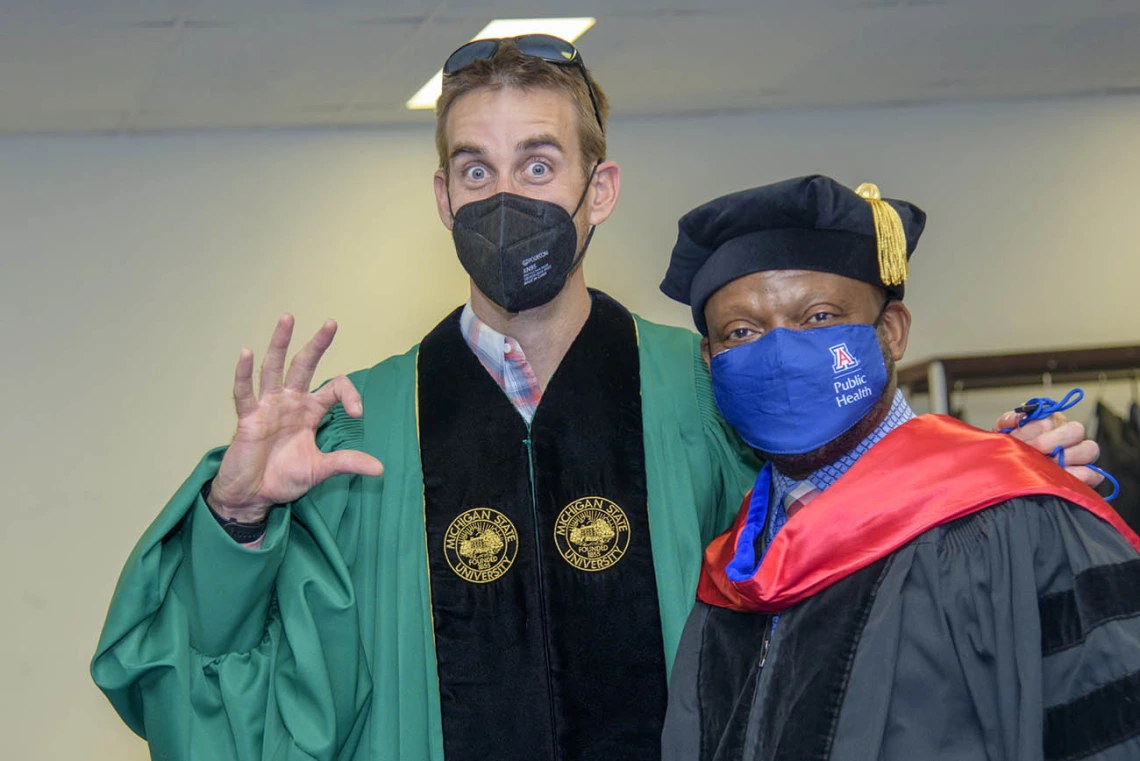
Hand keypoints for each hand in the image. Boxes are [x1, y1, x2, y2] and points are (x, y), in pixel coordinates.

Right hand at [207, 314, 383, 522]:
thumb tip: (380, 469)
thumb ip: (347, 463)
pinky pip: (245, 393)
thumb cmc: (283, 479)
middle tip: (332, 323)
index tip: (357, 414)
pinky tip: (247, 353)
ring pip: (274, 368)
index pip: (334, 387)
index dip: (349, 394)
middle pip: (304, 365)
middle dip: (318, 345)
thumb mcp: (320, 469)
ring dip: (280, 343)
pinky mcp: (248, 418)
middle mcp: (290, 402)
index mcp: (310, 411)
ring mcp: (268, 407)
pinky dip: (244, 374)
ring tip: (288, 318)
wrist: (253, 496)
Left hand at [993, 411, 1103, 488]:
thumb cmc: (1011, 451)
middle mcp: (1068, 437)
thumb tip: (1017, 418)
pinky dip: (1081, 475)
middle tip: (1035, 450)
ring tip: (1046, 465)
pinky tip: (1061, 478)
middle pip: (1076, 429)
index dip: (1034, 428)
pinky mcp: (1085, 477)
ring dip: (1067, 457)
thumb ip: (1008, 421)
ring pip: (1089, 449)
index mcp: (1051, 422)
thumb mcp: (1004, 434)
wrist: (1010, 475)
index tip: (1017, 437)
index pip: (1051, 418)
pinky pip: (1095, 473)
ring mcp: (1080, 457)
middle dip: (1052, 440)